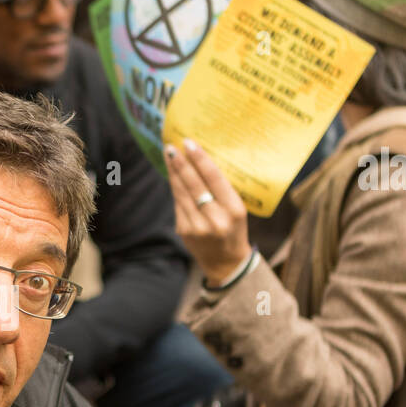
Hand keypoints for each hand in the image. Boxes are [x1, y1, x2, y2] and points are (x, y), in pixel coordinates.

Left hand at [166, 139, 252, 283]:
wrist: (225, 262)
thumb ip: (221, 189)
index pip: (214, 179)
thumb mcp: (236, 208)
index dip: (200, 160)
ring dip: (173, 173)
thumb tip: (199, 159)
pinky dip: (175, 188)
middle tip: (171, 146)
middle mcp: (215, 219)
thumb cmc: (233, 227)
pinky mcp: (184, 231)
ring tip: (168, 155)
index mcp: (234, 210)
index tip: (189, 143)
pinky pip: (178, 204)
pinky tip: (172, 175)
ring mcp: (197, 227)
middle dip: (181, 164)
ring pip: (181, 193)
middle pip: (194, 185)